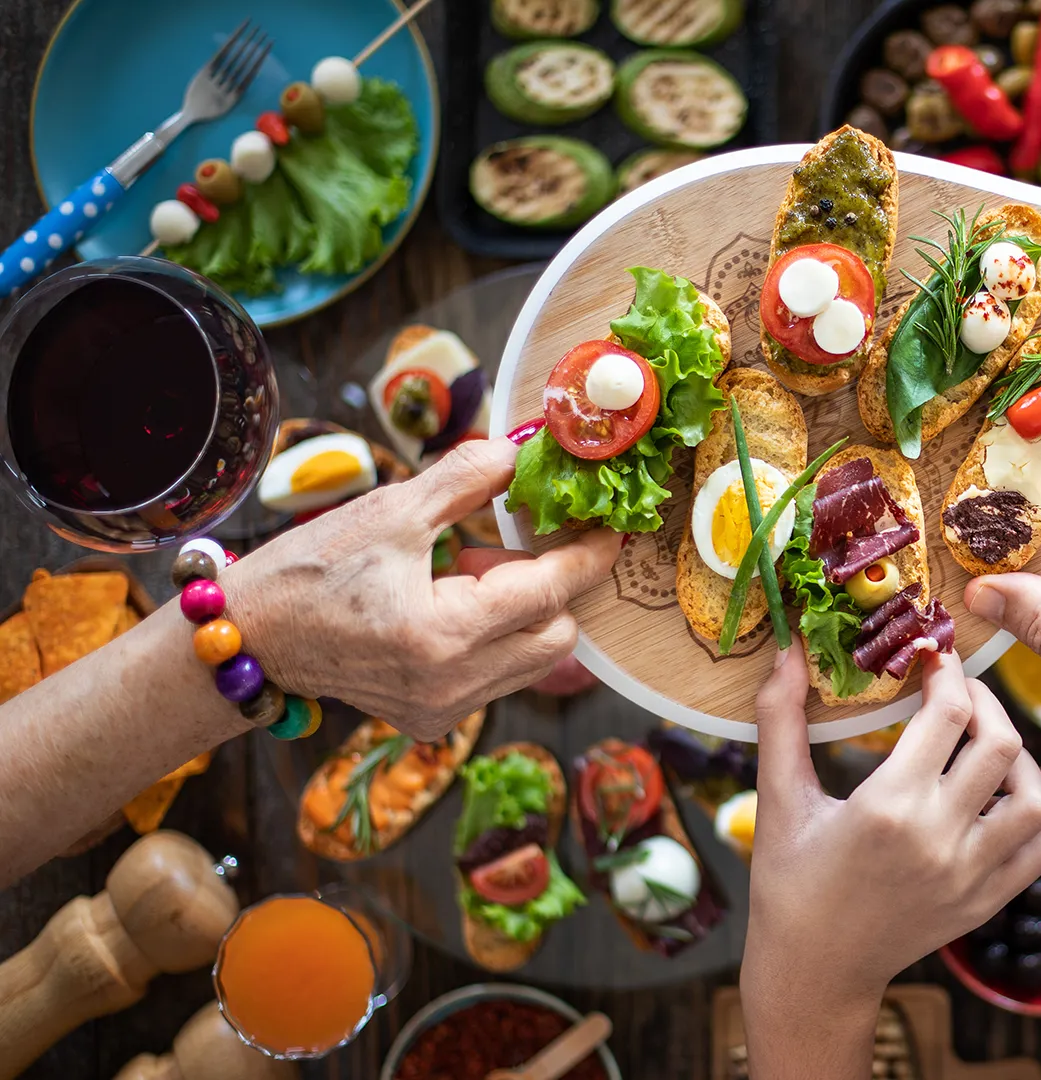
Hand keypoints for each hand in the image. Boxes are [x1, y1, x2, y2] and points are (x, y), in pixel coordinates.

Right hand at [224, 438, 618, 738]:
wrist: (248, 637)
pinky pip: (499, 676)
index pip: (550, 592)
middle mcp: (452, 686)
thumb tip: (522, 452)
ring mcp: (444, 710)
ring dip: (521, 613)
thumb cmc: (309, 570)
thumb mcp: (391, 510)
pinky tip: (448, 608)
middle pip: (557, 635)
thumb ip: (466, 480)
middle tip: (502, 547)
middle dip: (549, 586)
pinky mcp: (432, 720)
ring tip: (464, 575)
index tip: (612, 526)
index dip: (588, 554)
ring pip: (533, 660)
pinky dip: (495, 638)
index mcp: (443, 634)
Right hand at [742, 649, 1040, 1074]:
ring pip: (1036, 797)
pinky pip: (1040, 849)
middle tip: (958, 692)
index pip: (947, 713)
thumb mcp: (777, 799)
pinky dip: (1032, 817)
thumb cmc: (788, 883)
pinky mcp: (986, 903)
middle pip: (1001, 744)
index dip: (947, 670)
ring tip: (985, 745)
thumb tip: (786, 651)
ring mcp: (969, 877)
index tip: (933, 655)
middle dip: (984, 701)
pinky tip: (997, 800)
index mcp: (887, 807)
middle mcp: (938, 840)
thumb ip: (780, 720)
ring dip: (1019, 759)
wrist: (814, 973)